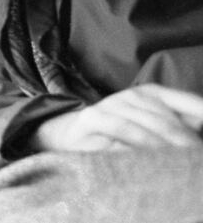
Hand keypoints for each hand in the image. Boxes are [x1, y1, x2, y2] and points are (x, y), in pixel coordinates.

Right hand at [32, 84, 202, 151]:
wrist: (67, 133)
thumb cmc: (112, 134)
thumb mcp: (146, 127)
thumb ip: (173, 126)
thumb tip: (199, 126)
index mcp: (152, 94)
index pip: (188, 103)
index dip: (202, 113)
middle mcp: (134, 96)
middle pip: (169, 120)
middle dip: (186, 142)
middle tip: (197, 159)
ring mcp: (113, 104)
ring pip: (149, 125)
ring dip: (167, 146)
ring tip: (181, 163)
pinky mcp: (95, 117)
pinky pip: (124, 129)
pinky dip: (140, 142)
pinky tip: (151, 158)